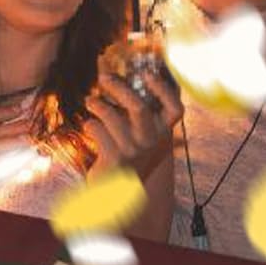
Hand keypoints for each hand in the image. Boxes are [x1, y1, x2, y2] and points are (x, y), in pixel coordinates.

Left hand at [82, 61, 182, 178]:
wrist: (115, 191)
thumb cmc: (127, 153)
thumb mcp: (141, 135)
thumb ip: (141, 112)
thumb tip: (126, 77)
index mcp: (162, 133)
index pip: (176, 110)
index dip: (165, 90)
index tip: (148, 73)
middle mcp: (150, 141)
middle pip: (139, 107)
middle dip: (119, 87)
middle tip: (104, 77)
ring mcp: (132, 151)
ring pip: (111, 116)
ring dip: (97, 104)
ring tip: (90, 101)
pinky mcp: (113, 158)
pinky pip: (97, 129)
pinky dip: (90, 123)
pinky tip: (89, 126)